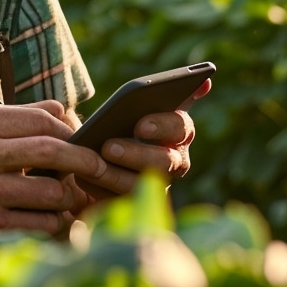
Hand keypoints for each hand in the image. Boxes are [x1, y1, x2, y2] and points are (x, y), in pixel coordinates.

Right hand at [0, 100, 106, 243]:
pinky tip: (51, 218)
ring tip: (70, 196)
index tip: (84, 140)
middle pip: (54, 151)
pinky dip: (54, 222)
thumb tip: (66, 114)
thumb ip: (13, 118)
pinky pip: (40, 224)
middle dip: (86, 160)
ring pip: (53, 192)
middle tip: (99, 167)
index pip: (45, 119)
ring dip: (69, 196)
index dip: (73, 130)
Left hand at [74, 78, 207, 201]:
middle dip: (136, 154)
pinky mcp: (133, 203)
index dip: (162, 126)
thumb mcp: (133, 105)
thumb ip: (159, 94)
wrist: (96, 151)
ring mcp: (156, 186)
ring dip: (115, 174)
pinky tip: (81, 177)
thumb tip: (205, 83)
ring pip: (141, 185)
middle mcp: (174, 161)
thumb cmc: (121, 121)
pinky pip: (118, 201)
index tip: (140, 126)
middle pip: (165, 161)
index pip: (181, 128)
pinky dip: (99, 189)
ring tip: (92, 164)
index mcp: (178, 132)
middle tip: (108, 146)